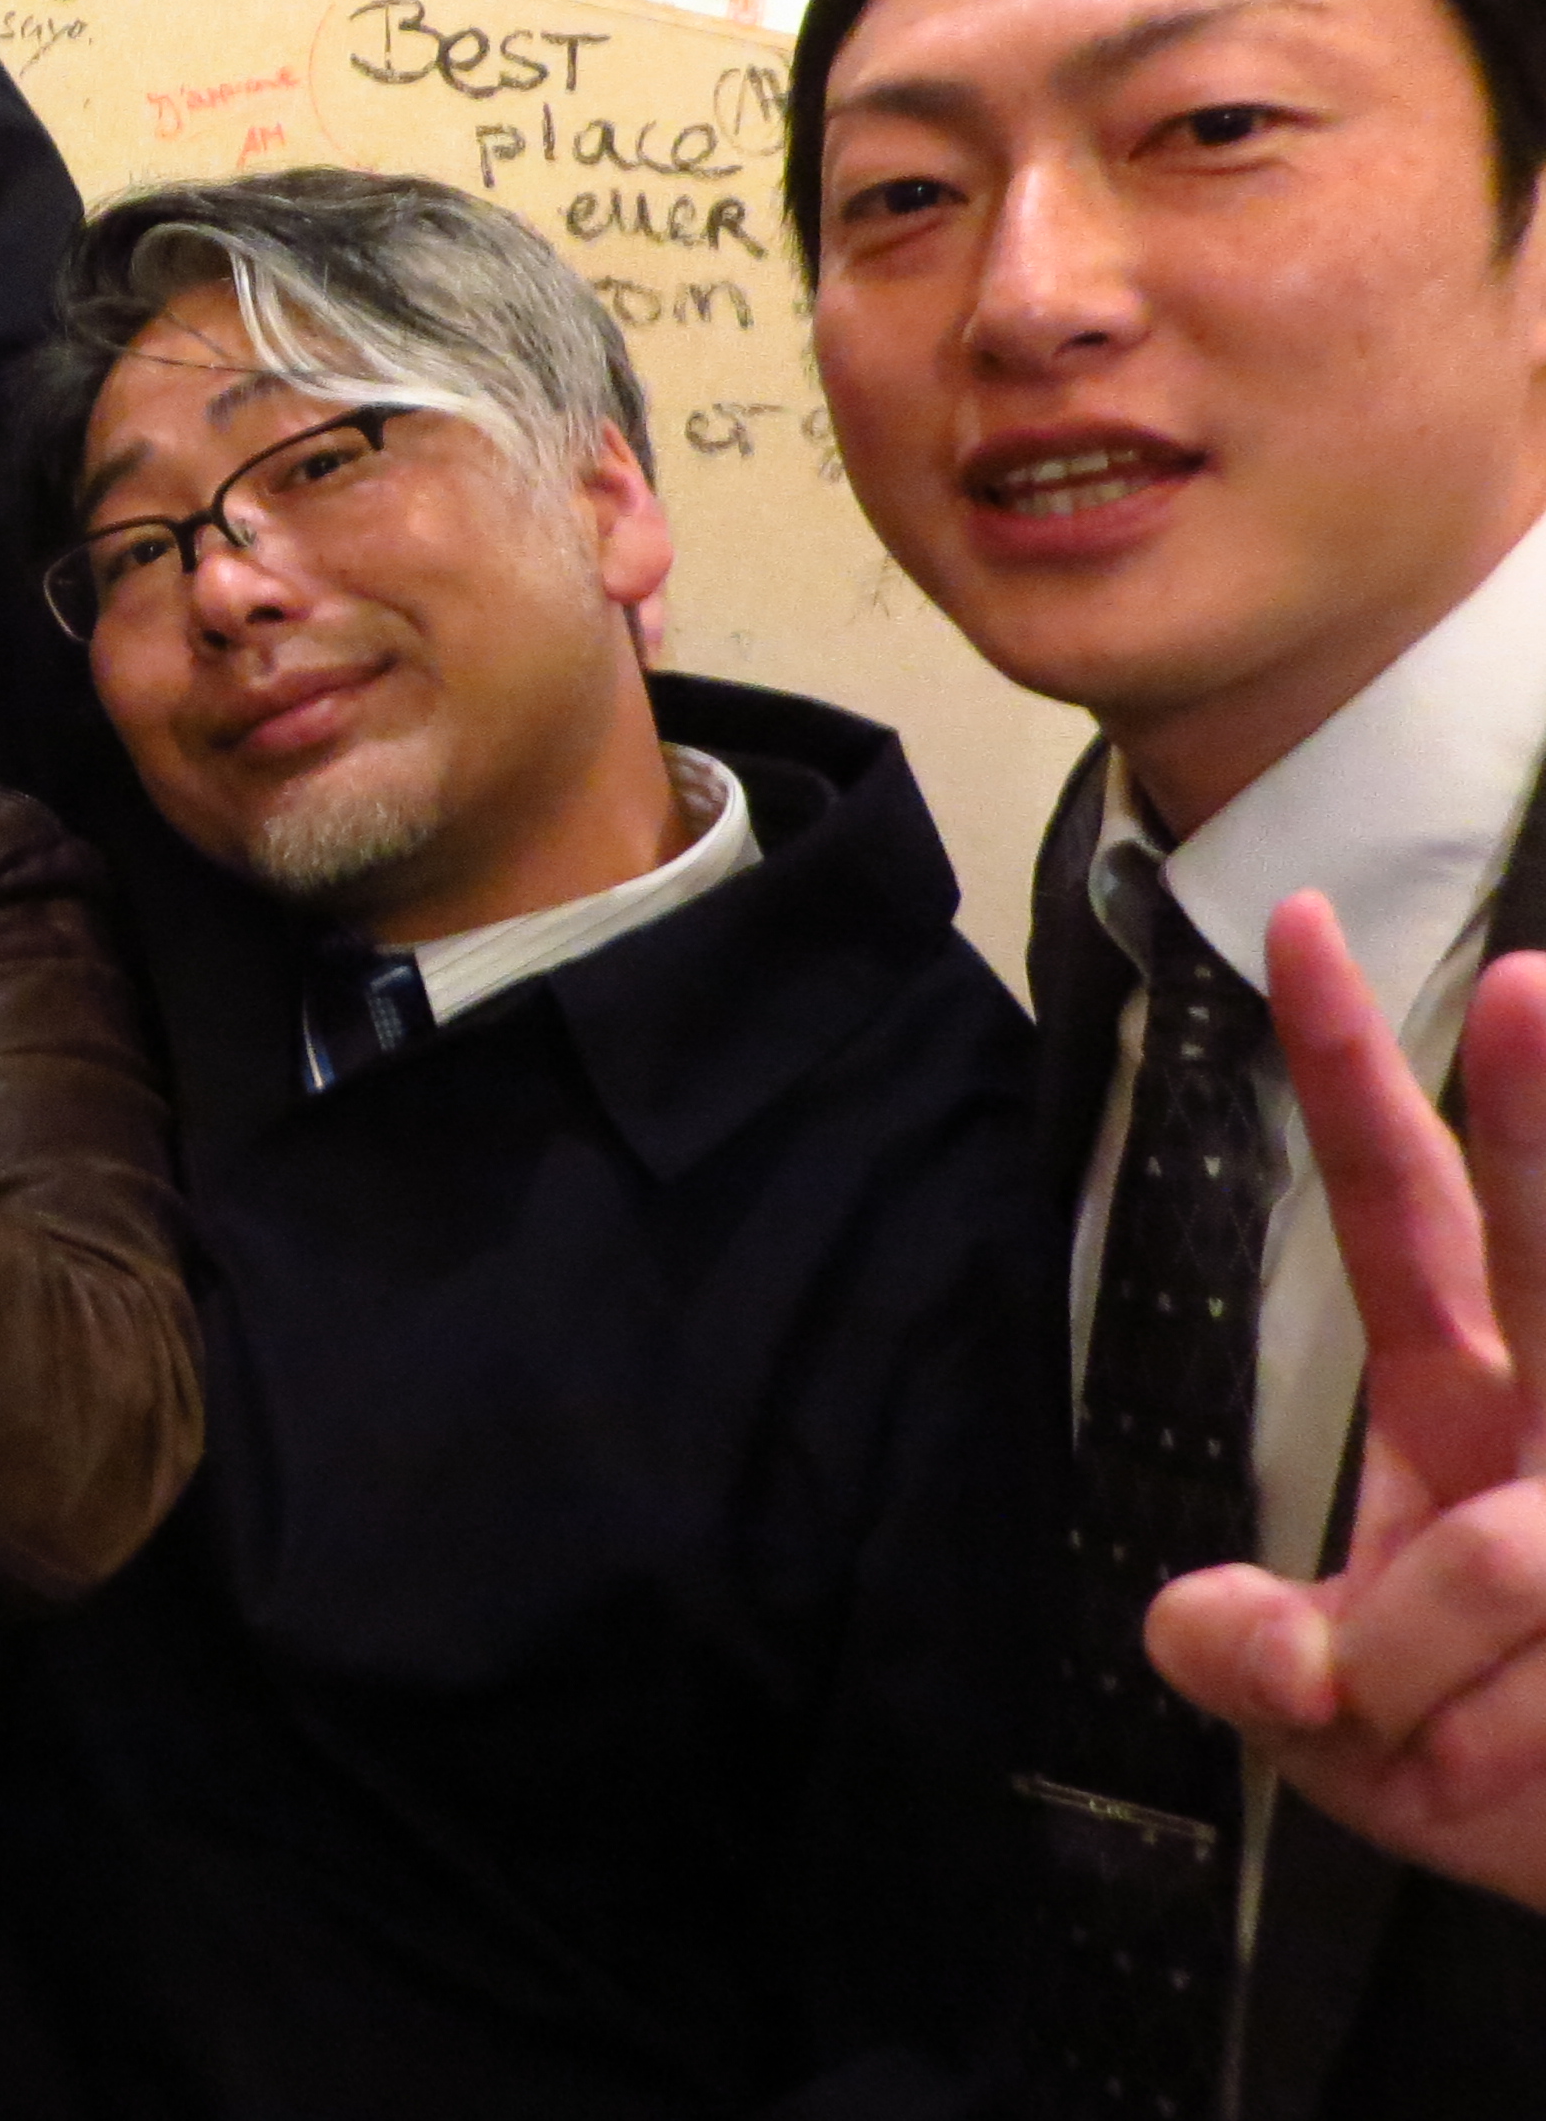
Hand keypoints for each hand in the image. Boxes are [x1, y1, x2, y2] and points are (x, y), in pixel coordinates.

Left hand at [1145, 894, 1545, 1907]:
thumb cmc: (1519, 1779)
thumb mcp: (1347, 1733)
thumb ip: (1258, 1666)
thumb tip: (1196, 1635)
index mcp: (1471, 1404)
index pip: (1405, 1208)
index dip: (1353, 1076)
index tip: (1295, 926)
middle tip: (1533, 984)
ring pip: (1501, 1549)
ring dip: (1438, 1680)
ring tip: (1445, 1748)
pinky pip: (1541, 1630)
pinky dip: (1503, 1751)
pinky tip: (1519, 1781)